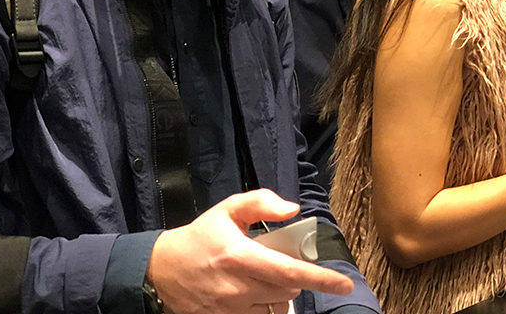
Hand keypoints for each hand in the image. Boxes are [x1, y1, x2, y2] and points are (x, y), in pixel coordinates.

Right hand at [146, 189, 353, 313]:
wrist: (161, 270)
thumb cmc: (200, 237)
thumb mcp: (228, 210)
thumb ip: (261, 202)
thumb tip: (292, 209)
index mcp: (240, 257)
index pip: (289, 271)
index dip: (321, 279)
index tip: (344, 284)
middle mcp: (237, 287)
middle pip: (288, 290)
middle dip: (296, 277)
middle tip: (280, 262)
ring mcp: (230, 309)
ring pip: (277, 308)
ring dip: (282, 294)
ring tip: (267, 278)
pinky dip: (267, 308)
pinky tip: (258, 294)